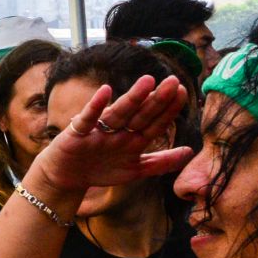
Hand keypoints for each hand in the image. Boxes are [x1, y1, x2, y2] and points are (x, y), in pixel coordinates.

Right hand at [31, 74, 193, 193]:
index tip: (182, 91)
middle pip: (141, 115)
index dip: (168, 109)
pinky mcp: (79, 133)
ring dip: (132, 98)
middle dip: (157, 99)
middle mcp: (119, 131)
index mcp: (133, 139)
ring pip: (119, 114)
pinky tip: (106, 92)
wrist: (67, 176)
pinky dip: (96, 106)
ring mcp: (100, 131)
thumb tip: (190, 152)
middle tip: (173, 81)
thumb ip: (161, 162)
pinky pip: (88, 119)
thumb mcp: (135, 169)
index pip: (155, 123)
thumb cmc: (101, 169)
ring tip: (147, 82)